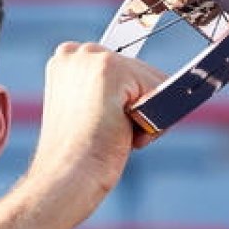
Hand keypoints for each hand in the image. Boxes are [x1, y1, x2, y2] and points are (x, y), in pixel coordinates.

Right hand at [27, 42, 166, 206]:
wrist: (69, 176)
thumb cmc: (80, 155)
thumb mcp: (93, 112)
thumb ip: (113, 91)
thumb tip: (162, 87)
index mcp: (66, 60)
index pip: (123, 69)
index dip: (126, 101)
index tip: (108, 121)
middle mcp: (76, 52)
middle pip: (140, 71)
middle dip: (139, 106)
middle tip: (112, 132)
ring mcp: (91, 58)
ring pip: (153, 81)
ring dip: (147, 114)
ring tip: (116, 134)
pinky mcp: (110, 69)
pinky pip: (161, 88)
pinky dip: (156, 119)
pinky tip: (126, 133)